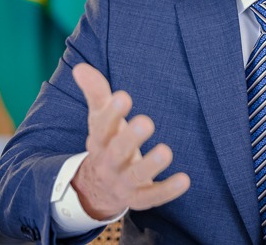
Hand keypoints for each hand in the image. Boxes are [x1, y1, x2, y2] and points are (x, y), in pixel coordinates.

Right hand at [70, 63, 189, 219]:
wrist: (97, 189)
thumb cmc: (107, 143)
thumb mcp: (100, 120)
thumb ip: (96, 93)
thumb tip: (80, 67)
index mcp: (99, 141)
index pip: (102, 126)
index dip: (111, 113)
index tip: (123, 96)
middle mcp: (109, 162)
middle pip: (117, 152)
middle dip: (130, 139)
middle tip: (146, 122)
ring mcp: (124, 182)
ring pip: (136, 175)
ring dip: (151, 165)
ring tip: (166, 151)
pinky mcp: (139, 197)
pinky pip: (153, 196)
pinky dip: (168, 190)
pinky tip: (185, 180)